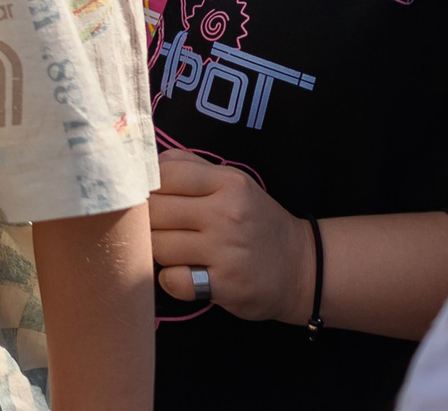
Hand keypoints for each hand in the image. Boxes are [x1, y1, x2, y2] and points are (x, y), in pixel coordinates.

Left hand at [149, 148, 313, 322]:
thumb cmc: (255, 221)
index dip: (148, 187)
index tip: (153, 199)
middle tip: (164, 229)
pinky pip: (172, 280)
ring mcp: (228, 251)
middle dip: (149, 221)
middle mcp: (228, 214)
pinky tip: (188, 275)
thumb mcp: (232, 183)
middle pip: (153, 212)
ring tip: (180, 251)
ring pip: (157, 246)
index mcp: (228, 183)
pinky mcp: (227, 285)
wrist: (304, 269)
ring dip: (160, 252)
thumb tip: (143, 163)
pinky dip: (172, 280)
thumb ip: (189, 167)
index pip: (163, 174)